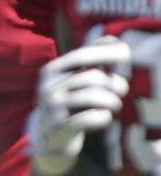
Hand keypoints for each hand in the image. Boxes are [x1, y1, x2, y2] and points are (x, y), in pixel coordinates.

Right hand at [28, 38, 130, 175]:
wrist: (49, 136)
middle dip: (113, 84)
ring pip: (94, 96)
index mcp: (52, 70)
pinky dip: (103, 117)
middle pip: (93, 77)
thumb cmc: (70, 102)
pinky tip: (104, 118)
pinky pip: (90, 118)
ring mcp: (52, 107)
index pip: (82, 55)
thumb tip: (113, 39)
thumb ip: (92, 59)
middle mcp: (48, 86)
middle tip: (120, 92)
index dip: (107, 53)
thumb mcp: (75, 78)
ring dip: (112, 101)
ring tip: (115, 105)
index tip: (127, 54)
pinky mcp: (59, 127)